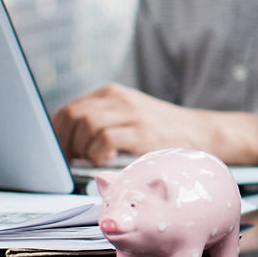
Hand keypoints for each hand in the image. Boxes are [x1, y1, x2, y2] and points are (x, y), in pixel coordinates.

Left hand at [51, 83, 257, 165]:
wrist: (202, 132)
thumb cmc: (162, 132)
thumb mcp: (129, 117)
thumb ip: (102, 123)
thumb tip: (66, 148)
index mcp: (111, 94)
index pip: (68, 110)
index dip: (56, 134)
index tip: (57, 154)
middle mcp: (118, 98)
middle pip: (72, 116)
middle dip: (64, 144)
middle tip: (70, 162)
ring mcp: (130, 113)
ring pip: (85, 125)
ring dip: (81, 149)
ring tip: (90, 161)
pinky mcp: (141, 130)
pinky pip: (104, 139)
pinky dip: (97, 152)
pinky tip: (105, 161)